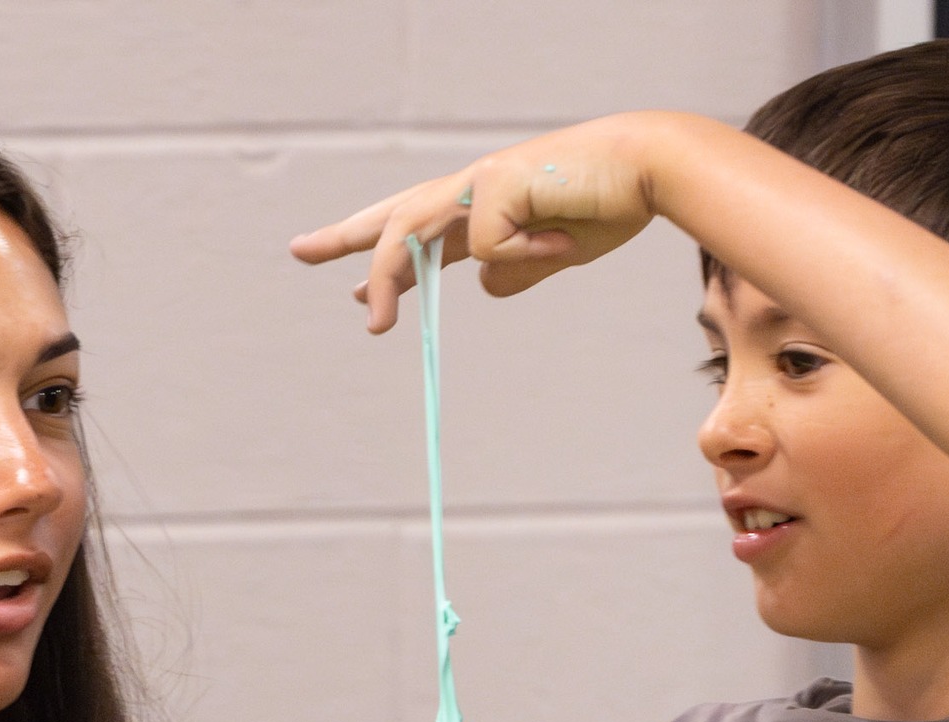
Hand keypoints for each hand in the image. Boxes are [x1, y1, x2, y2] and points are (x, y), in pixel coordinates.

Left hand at [289, 112, 659, 331]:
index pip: (420, 236)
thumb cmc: (610, 206)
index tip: (358, 291)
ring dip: (387, 277)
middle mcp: (472, 189)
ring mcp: (479, 182)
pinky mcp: (492, 182)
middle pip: (394, 217)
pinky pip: (488, 249)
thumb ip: (519, 272)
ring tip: (374, 324)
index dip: (388, 264)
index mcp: (483, 207)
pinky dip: (526, 257)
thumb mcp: (557, 256)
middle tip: (300, 251)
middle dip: (346, 236)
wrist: (649, 170)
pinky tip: (561, 243)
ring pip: (410, 232)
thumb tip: (485, 289)